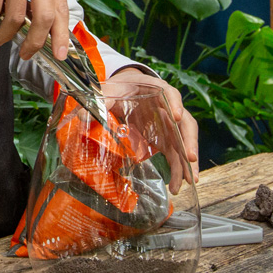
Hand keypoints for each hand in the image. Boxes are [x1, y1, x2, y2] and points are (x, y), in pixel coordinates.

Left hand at [103, 67, 199, 190]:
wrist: (125, 92)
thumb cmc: (120, 88)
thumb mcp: (109, 91)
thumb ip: (99, 103)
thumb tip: (81, 117)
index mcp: (157, 89)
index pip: (170, 94)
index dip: (176, 104)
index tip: (177, 117)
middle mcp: (169, 107)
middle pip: (186, 123)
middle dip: (189, 141)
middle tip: (191, 158)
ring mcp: (170, 125)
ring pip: (184, 142)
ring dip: (188, 162)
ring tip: (190, 181)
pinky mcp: (166, 138)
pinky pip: (176, 154)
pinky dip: (178, 169)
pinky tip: (177, 185)